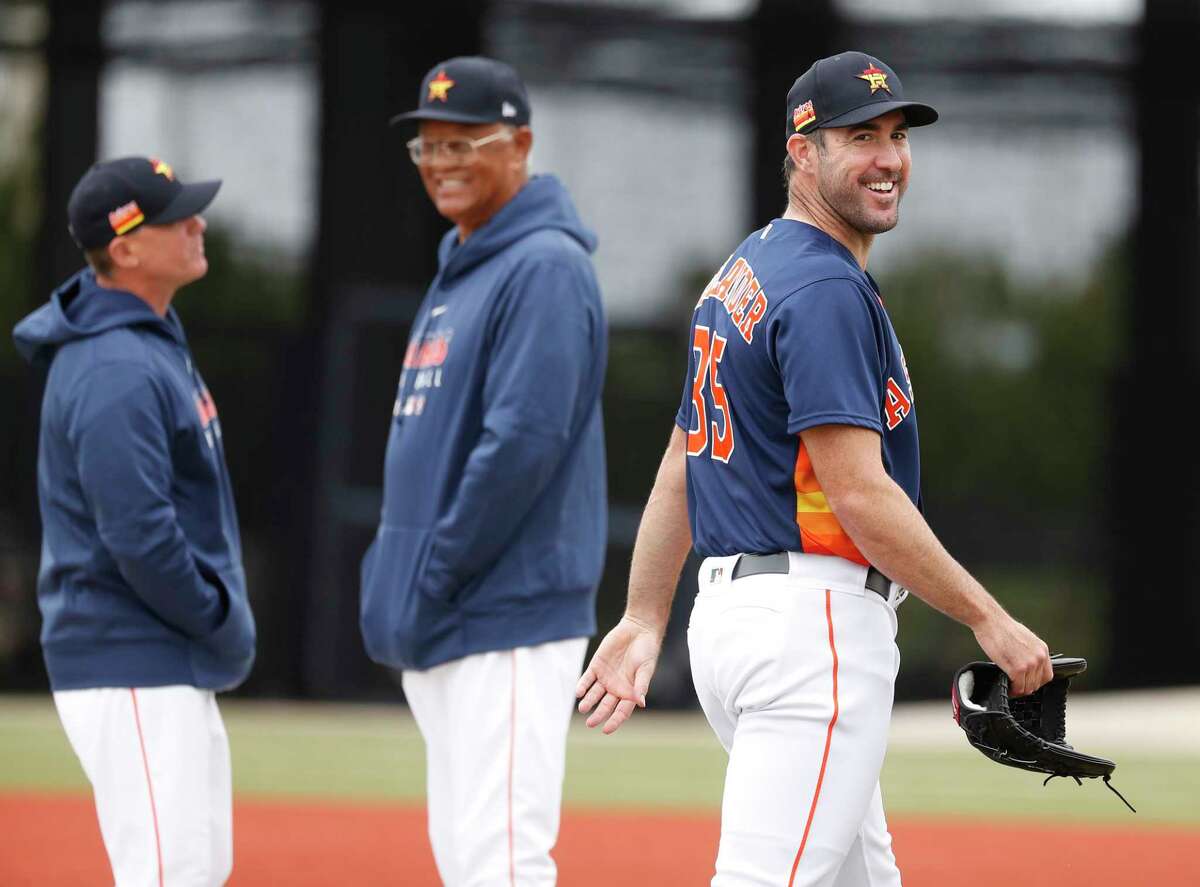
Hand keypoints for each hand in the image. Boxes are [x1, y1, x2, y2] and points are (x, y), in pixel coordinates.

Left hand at [575, 615, 662, 733]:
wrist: (638, 629)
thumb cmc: (647, 650)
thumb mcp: (646, 669)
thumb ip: (641, 685)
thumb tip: (641, 703)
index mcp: (630, 692)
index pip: (621, 712)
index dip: (614, 721)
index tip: (606, 730)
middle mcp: (616, 688)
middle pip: (605, 706)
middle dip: (598, 715)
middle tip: (590, 723)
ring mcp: (605, 677)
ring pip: (594, 694)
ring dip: (588, 702)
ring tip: (583, 708)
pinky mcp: (596, 666)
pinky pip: (587, 679)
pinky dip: (583, 686)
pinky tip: (579, 692)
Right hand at [972, 613, 1052, 696]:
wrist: (990, 621)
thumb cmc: (1001, 627)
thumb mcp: (1024, 638)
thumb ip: (1030, 652)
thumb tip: (1027, 664)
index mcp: (1042, 649)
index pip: (1047, 675)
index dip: (1036, 682)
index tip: (1028, 682)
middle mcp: (1039, 657)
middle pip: (1038, 683)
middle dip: (1026, 686)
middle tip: (1016, 686)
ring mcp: (1029, 664)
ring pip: (1028, 687)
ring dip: (1019, 689)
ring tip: (1011, 686)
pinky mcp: (1017, 669)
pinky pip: (1018, 687)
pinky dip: (1012, 690)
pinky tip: (1008, 686)